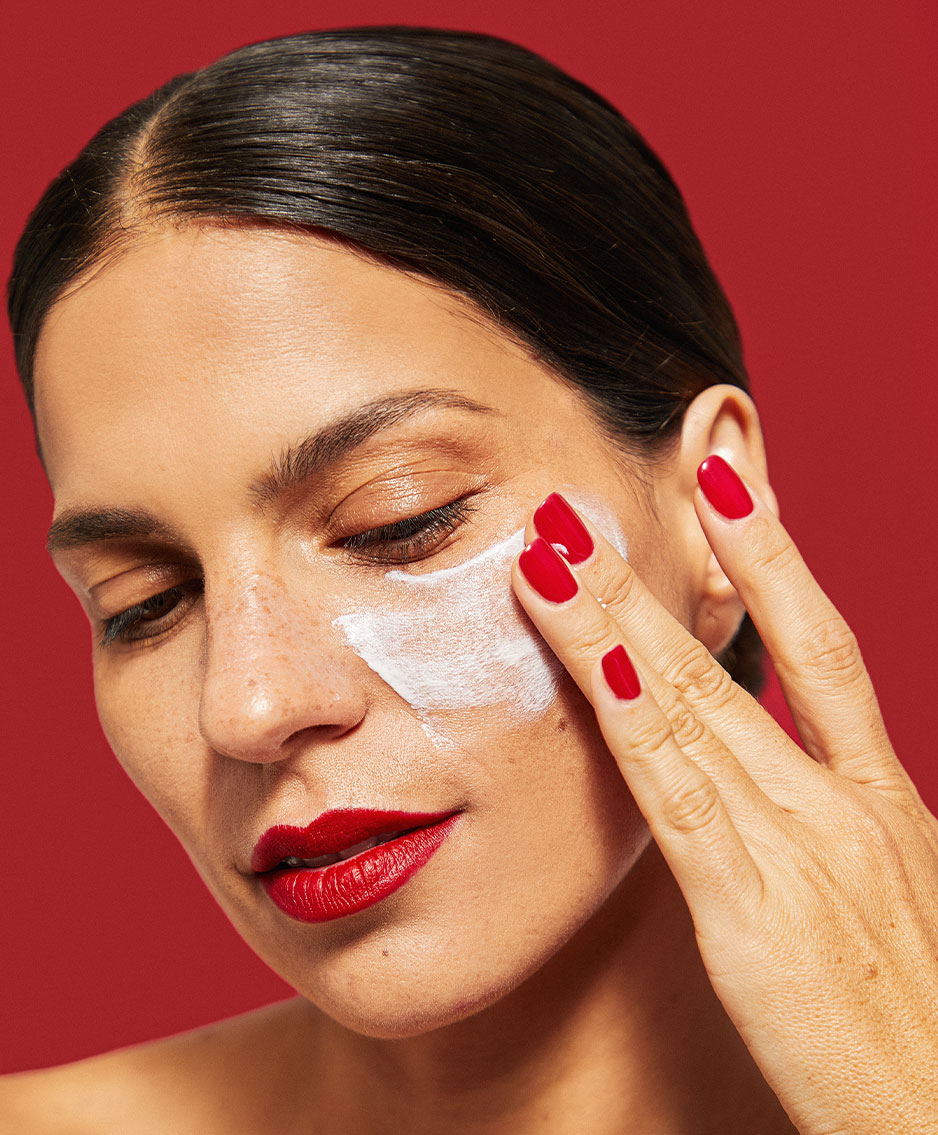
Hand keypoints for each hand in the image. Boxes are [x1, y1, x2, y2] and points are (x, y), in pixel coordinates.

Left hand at [511, 459, 937, 1134]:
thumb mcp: (898, 901)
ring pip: (694, 706)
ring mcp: (803, 851)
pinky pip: (681, 795)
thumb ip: (837, 830)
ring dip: (621, 617)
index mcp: (885, 802)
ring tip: (560, 543)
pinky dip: (634, 718)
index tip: (726, 486)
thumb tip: (784, 776)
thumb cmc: (919, 1026)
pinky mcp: (754, 915)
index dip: (774, 561)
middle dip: (682, 560)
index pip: (823, 650)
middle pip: (749, 657)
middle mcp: (846, 806)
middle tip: (625, 480)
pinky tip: (591, 659)